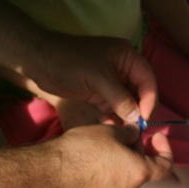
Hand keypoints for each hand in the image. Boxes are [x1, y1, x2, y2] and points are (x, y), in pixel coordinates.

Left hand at [28, 32, 156, 124]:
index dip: (149, 99)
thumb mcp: (98, 79)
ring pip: (126, 100)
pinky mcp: (98, 91)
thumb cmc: (70, 63)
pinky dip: (113, 116)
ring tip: (124, 131)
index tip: (144, 118)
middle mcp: (122, 67)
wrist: (39, 62)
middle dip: (138, 109)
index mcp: (126, 56)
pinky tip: (111, 127)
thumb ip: (120, 98)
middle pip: (139, 91)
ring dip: (126, 115)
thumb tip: (137, 118)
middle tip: (135, 128)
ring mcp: (109, 80)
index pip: (147, 79)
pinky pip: (112, 106)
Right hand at [50, 125, 173, 187]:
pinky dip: (110, 171)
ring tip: (107, 144)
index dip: (165, 149)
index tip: (156, 136)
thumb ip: (129, 133)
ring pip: (126, 176)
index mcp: (139, 172)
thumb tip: (135, 134)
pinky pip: (110, 184)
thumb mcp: (111, 131)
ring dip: (123, 161)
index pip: (165, 166)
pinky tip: (94, 158)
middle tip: (125, 134)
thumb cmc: (85, 148)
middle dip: (138, 150)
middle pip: (143, 169)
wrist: (52, 171)